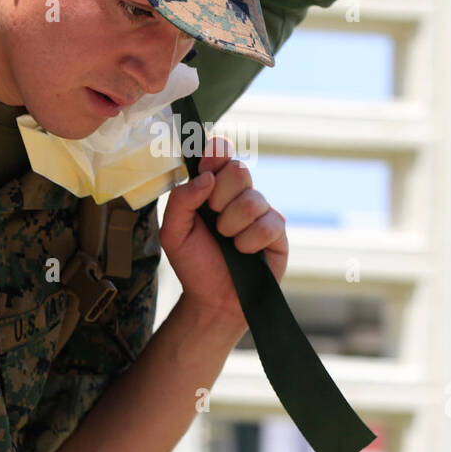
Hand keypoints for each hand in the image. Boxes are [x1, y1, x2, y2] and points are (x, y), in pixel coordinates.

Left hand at [160, 136, 287, 326]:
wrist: (213, 299)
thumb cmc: (194, 263)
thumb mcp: (173, 232)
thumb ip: (181, 200)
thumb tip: (207, 178)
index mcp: (213, 186)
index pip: (220, 152)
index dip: (216, 153)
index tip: (206, 168)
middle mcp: (239, 194)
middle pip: (239, 169)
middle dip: (219, 197)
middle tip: (212, 218)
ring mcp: (260, 210)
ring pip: (252, 200)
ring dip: (231, 226)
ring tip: (226, 242)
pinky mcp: (277, 230)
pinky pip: (268, 223)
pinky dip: (249, 242)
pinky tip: (243, 252)